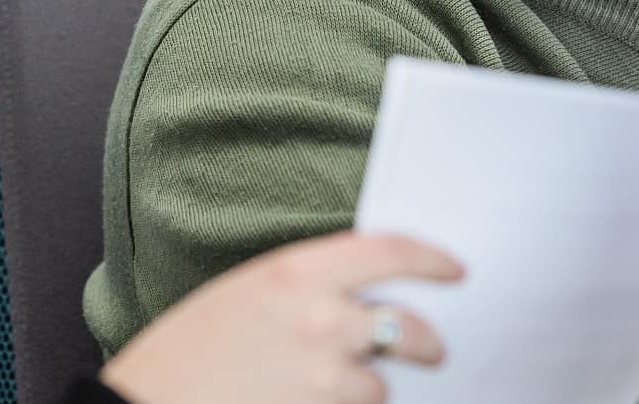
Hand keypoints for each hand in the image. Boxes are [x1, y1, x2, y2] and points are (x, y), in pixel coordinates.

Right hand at [99, 230, 461, 403]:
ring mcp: (324, 378)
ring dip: (365, 389)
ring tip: (323, 390)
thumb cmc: (184, 353)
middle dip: (427, 341)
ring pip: (379, 384)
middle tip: (433, 349)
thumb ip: (304, 286)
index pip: (389, 250)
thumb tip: (360, 290)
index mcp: (294, 272)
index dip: (431, 259)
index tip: (454, 269)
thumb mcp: (243, 294)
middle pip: (406, 326)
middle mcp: (319, 320)